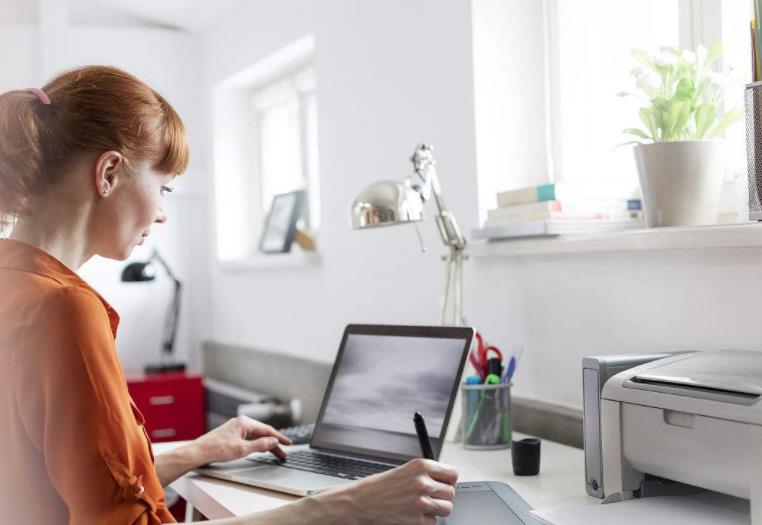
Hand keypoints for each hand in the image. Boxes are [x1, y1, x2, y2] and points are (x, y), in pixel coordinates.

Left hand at [194, 415, 291, 463]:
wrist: (199, 452)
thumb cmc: (217, 449)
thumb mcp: (242, 449)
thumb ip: (260, 445)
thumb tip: (273, 441)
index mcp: (244, 422)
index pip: (267, 430)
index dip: (279, 437)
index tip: (289, 443)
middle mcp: (241, 422)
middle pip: (262, 432)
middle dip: (274, 443)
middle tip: (283, 452)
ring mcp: (236, 428)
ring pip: (256, 435)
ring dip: (266, 444)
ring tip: (275, 453)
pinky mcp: (232, 434)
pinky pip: (249, 437)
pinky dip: (257, 443)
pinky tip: (261, 449)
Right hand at [325, 458, 457, 524]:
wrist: (360, 503)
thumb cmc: (377, 487)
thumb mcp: (402, 471)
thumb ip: (423, 474)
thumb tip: (443, 481)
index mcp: (421, 466)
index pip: (452, 473)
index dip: (448, 480)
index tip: (445, 483)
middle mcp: (423, 483)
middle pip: (451, 492)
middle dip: (442, 496)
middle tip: (429, 497)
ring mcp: (421, 503)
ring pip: (447, 508)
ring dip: (437, 509)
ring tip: (422, 506)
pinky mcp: (417, 521)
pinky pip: (433, 522)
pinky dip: (425, 520)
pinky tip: (412, 514)